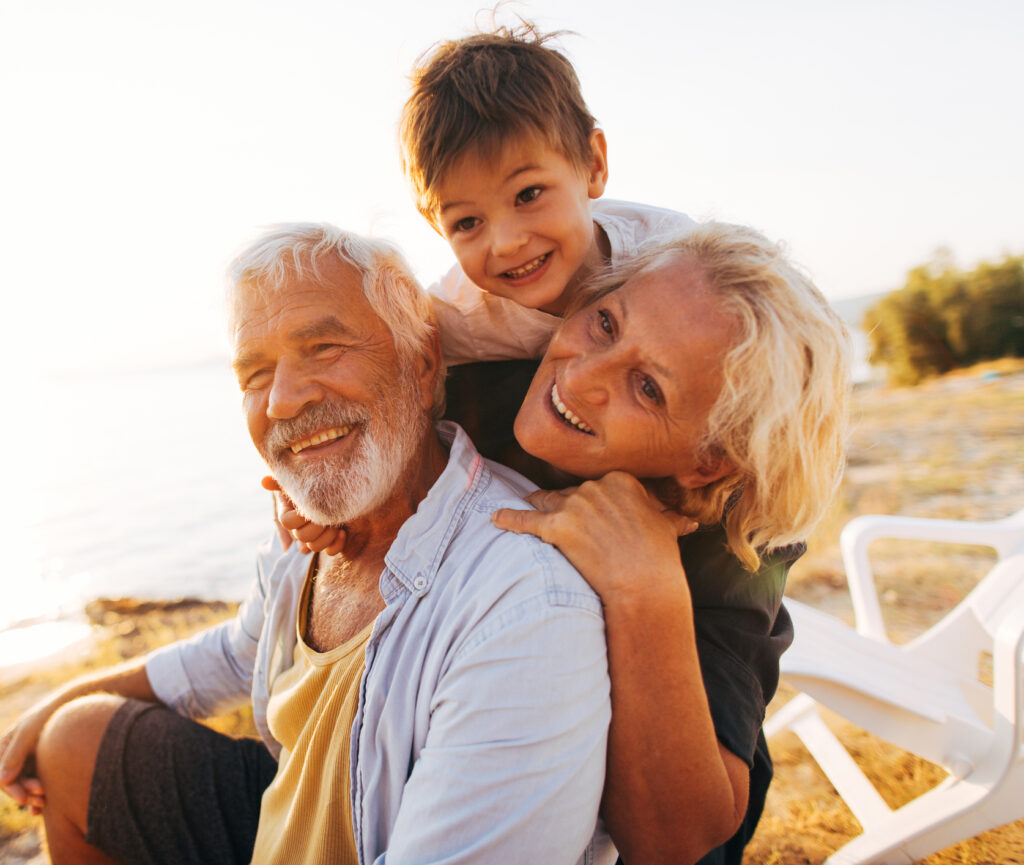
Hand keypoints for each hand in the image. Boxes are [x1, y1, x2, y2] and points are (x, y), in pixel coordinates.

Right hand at [0, 708, 49, 813]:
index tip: (23, 798)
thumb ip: (15, 755)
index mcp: (6, 746)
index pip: (2, 775)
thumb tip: (1, 781)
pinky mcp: (45, 761)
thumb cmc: (49, 714)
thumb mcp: (30, 733)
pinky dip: (40, 794)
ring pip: (27, 783)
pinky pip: (38, 780)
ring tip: (46, 802)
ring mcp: (30, 757)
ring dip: (33, 795)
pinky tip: (45, 806)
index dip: (12, 788)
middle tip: (42, 800)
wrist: (75, 702)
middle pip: (15, 781)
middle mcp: (16, 754)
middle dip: (25, 792)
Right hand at [261, 476, 346, 555]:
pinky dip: (337, 544)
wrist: (340, 487)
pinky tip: (342, 532)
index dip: (297, 518)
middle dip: (316, 527)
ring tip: (336, 524)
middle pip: (302, 536)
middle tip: (328, 516)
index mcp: (291, 513)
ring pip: (315, 547)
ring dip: (327, 536)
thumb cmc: (315, 480)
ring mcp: (316, 536)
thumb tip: (264, 481)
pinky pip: (330, 551)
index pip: (287, 522)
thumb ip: (282, 479)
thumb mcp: (298, 479)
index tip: (308, 509)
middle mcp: (301, 527)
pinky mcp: (331, 541)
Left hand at [492, 471, 697, 602]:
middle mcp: (595, 487)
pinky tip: (495, 517)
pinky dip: (509, 518)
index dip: (592, 503)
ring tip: (525, 505)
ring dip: (537, 505)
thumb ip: (668, 519)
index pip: (597, 487)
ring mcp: (575, 506)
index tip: (591, 513)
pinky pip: (526, 520)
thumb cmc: (658, 558)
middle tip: (563, 519)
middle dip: (568, 507)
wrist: (645, 582)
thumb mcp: (666, 530)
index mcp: (621, 480)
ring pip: (548, 502)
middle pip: (571, 494)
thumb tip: (686, 522)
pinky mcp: (557, 527)